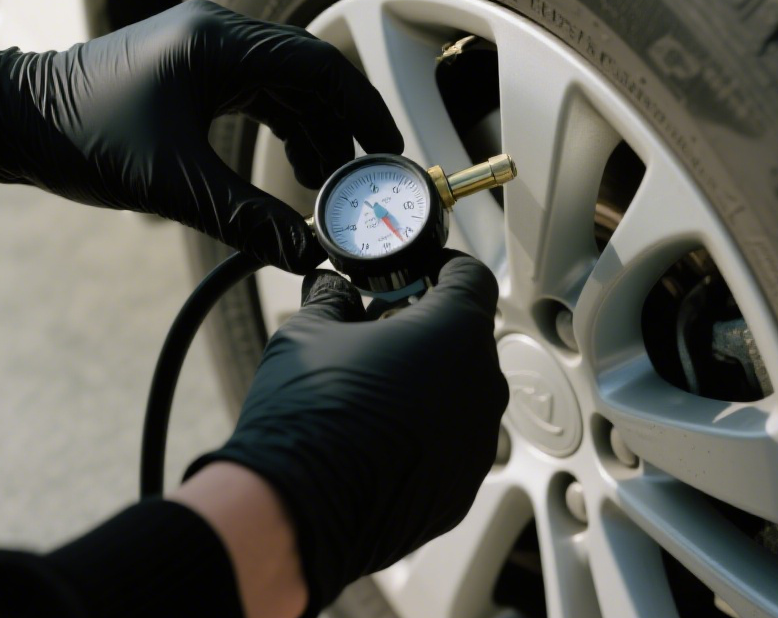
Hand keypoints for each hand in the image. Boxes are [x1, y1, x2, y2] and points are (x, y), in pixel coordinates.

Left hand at [0, 0, 401, 271]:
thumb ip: (246, 219)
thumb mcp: (173, 184)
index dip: (361, 107)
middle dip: (339, 124)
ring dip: (310, 129)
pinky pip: (254, 91)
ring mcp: (201, 49)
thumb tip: (305, 254)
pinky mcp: (188, 69)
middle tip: (362, 175)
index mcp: (219, 43)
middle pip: (307, 72)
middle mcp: (216, 34)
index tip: (387, 146)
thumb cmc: (81, 137)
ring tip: (325, 182)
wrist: (12, 119)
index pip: (318, 65)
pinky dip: (278, 125)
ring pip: (282, 84)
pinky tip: (289, 164)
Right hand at [187, 253, 507, 611]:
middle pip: (468, 338)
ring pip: (462, 395)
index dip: (442, 268)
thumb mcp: (308, 333)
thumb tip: (331, 291)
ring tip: (373, 390)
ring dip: (429, 384)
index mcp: (453, 333)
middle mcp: (480, 387)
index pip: (472, 277)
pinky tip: (377, 437)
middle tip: (379, 333)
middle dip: (428, 328)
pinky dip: (425, 434)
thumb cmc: (308, 418)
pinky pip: (452, 445)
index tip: (418, 275)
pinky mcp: (461, 490)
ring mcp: (476, 444)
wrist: (297, 509)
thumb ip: (332, 301)